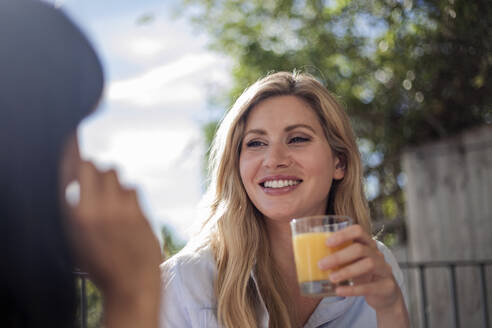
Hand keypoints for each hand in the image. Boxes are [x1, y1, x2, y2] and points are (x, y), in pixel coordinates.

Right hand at [66, 161, 161, 326]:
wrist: (132, 282)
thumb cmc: (102, 264)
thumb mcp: (78, 239)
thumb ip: (77, 208)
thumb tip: (82, 179)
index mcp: (74, 215)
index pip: (71, 170)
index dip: (73, 149)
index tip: (75, 137)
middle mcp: (95, 208)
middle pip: (94, 165)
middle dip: (94, 170)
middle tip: (98, 185)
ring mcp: (119, 207)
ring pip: (115, 172)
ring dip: (113, 180)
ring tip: (114, 201)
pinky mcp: (139, 209)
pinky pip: (132, 187)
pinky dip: (128, 194)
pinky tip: (128, 210)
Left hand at [318, 225, 406, 315]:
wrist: (386, 294)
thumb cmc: (363, 274)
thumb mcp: (353, 263)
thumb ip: (338, 257)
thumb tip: (308, 256)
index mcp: (367, 244)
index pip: (358, 231)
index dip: (343, 235)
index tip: (327, 243)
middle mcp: (378, 254)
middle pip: (360, 249)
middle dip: (339, 256)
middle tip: (321, 265)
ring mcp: (384, 269)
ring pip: (368, 265)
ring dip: (347, 271)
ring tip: (331, 278)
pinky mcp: (386, 286)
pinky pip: (369, 287)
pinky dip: (352, 289)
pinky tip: (339, 291)